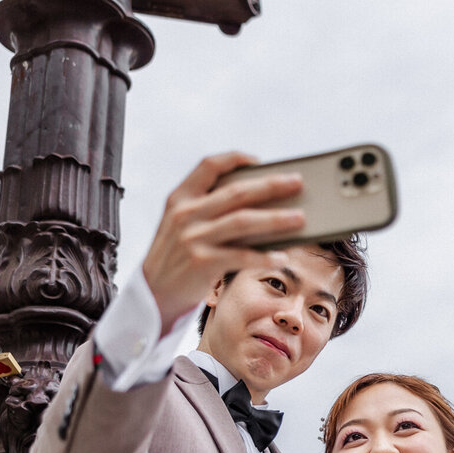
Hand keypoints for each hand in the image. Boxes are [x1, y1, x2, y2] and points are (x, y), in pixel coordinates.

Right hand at [141, 151, 305, 333]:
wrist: (153, 293)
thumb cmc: (178, 256)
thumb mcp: (183, 225)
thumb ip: (210, 209)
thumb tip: (261, 202)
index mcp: (180, 198)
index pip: (209, 166)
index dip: (235, 159)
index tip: (259, 160)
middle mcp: (186, 214)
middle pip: (236, 192)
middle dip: (271, 186)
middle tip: (297, 182)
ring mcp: (193, 238)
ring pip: (244, 222)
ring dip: (277, 219)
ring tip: (300, 218)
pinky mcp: (203, 263)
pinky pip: (242, 256)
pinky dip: (265, 256)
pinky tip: (282, 257)